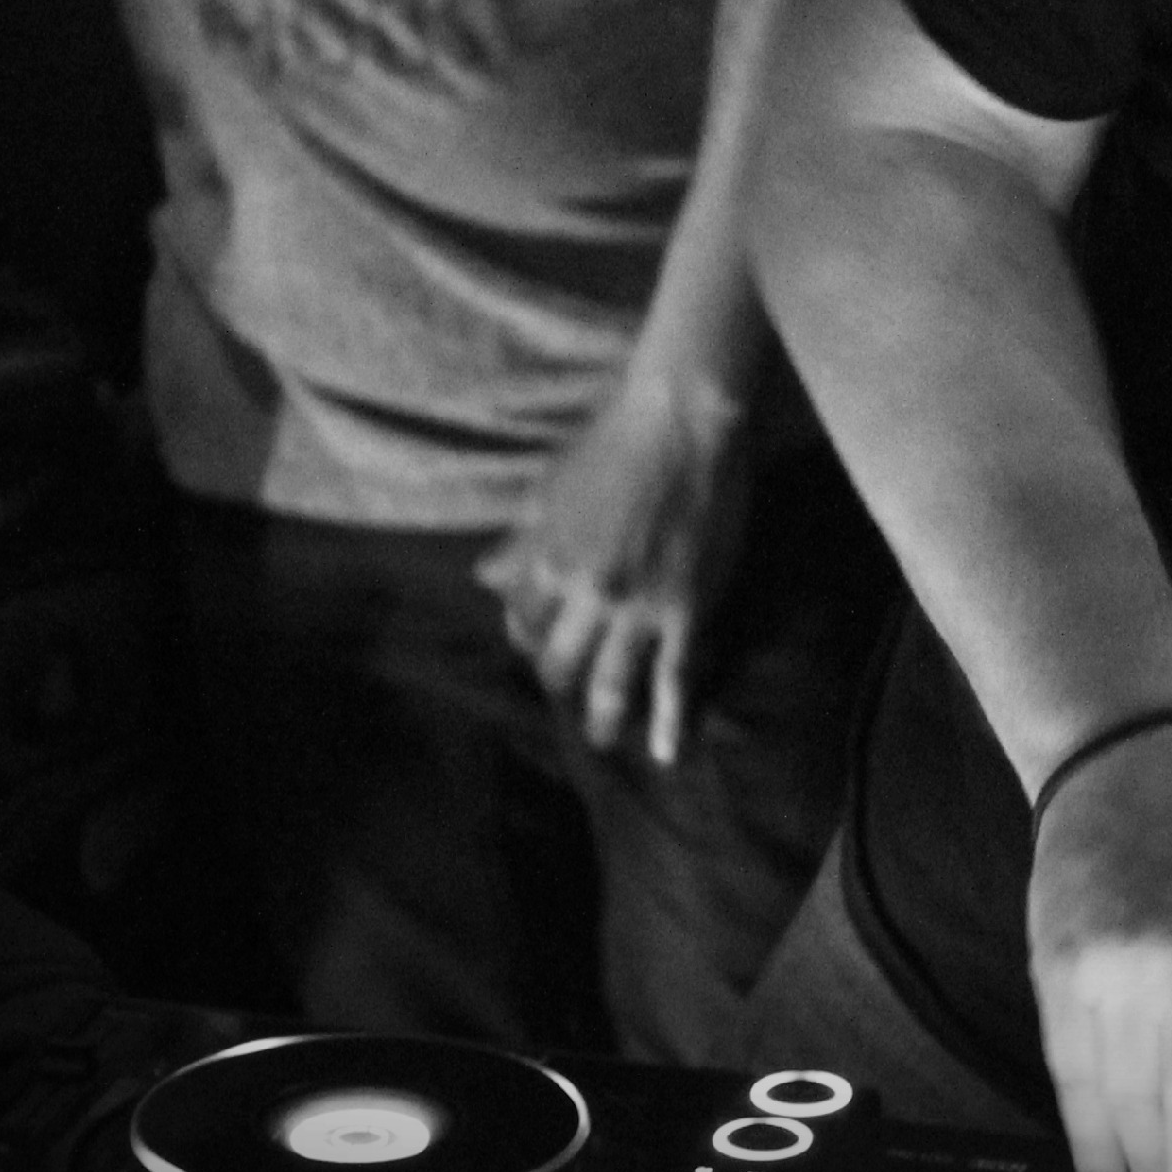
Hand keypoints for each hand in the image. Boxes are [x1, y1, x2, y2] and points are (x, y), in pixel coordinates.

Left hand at [475, 373, 754, 762]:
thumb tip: (484, 578)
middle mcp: (585, 594)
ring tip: (603, 741)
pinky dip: (670, 718)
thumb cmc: (613, 440)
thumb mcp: (548, 489)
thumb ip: (520, 542)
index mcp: (546, 562)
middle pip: (560, 663)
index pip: (523, 623)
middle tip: (570, 695)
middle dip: (561, 683)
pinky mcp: (686, 610)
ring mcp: (637, 607)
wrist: (683, 420)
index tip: (539, 643)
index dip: (527, 637)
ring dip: (604, 719)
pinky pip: (675, 676)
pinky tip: (667, 751)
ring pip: (612, 681)